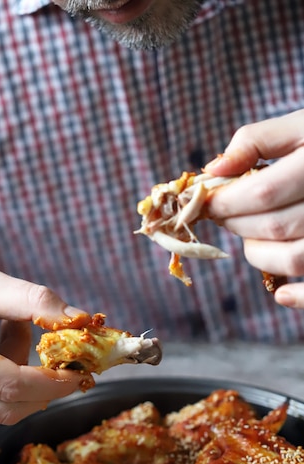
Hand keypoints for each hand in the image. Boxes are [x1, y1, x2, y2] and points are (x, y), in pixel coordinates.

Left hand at [205, 109, 303, 307]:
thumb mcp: (301, 125)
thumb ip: (256, 141)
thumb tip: (212, 171)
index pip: (262, 193)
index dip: (226, 203)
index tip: (208, 202)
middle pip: (274, 227)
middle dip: (238, 225)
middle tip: (226, 216)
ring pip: (294, 258)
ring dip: (260, 254)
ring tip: (252, 237)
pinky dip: (299, 297)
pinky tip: (281, 294)